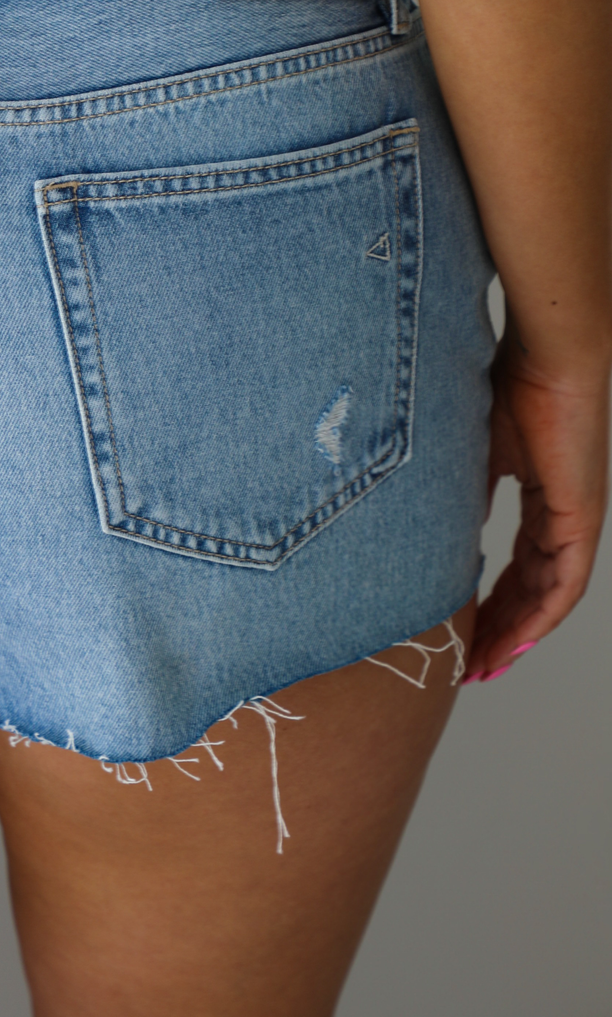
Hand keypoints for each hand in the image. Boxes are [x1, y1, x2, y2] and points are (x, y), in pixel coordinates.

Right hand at [466, 332, 609, 679]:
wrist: (548, 351)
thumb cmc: (505, 381)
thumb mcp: (470, 449)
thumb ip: (460, 490)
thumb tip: (434, 527)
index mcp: (541, 495)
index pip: (520, 564)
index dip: (493, 601)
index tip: (464, 630)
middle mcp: (562, 513)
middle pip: (533, 588)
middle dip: (501, 630)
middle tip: (470, 664)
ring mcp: (575, 516)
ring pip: (549, 594)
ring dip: (518, 634)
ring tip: (485, 666)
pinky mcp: (581, 515)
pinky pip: (565, 583)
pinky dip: (541, 617)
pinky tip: (517, 642)